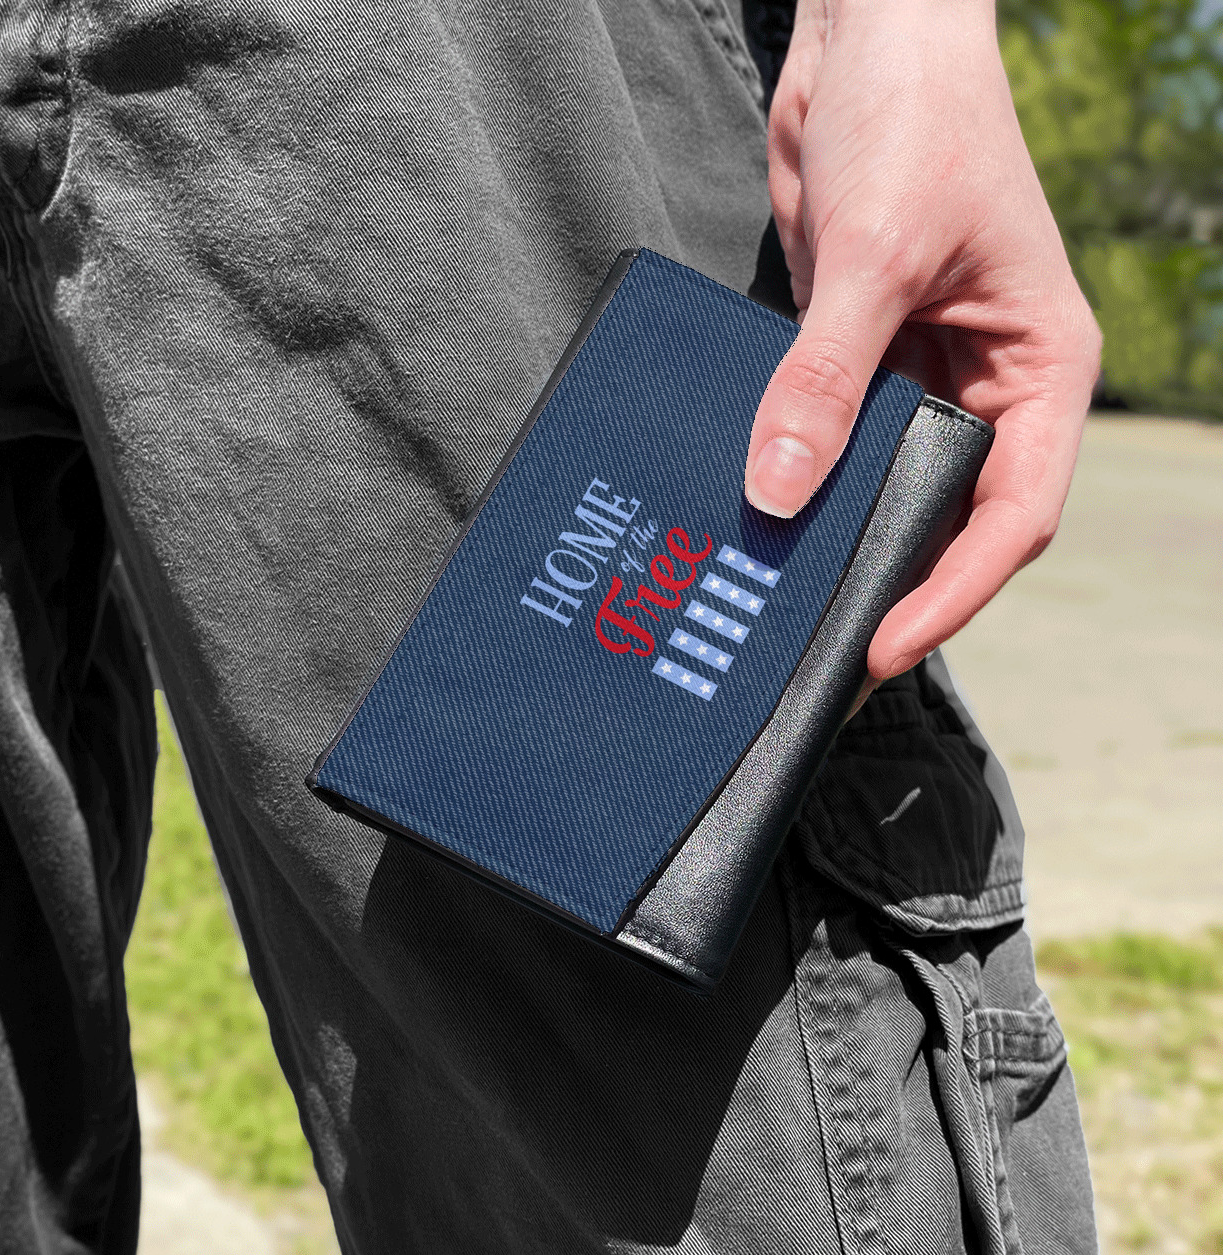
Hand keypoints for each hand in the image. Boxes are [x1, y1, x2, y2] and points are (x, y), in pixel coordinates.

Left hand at [745, 0, 1099, 680]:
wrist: (870, 33)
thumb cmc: (916, 117)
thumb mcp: (873, 255)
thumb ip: (824, 378)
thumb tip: (777, 491)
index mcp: (1038, 368)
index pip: (1012, 512)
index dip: (953, 592)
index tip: (882, 644)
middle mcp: (987, 385)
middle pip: (950, 517)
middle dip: (895, 583)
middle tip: (820, 652)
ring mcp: (921, 377)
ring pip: (887, 489)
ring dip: (840, 540)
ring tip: (781, 607)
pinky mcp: (859, 361)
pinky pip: (833, 443)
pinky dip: (801, 482)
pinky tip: (755, 521)